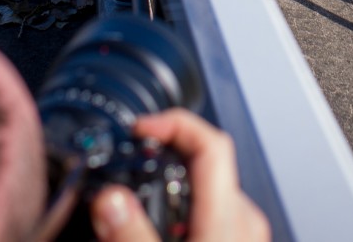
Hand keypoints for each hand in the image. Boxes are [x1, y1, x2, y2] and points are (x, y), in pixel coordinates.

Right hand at [90, 110, 268, 241]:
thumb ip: (131, 233)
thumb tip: (110, 200)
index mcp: (229, 218)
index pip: (211, 142)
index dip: (174, 122)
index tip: (142, 126)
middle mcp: (243, 222)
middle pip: (204, 163)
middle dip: (164, 156)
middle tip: (130, 159)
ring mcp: (243, 235)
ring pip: (204, 190)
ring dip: (168, 187)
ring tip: (133, 201)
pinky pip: (207, 214)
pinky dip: (178, 211)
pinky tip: (151, 228)